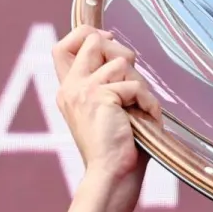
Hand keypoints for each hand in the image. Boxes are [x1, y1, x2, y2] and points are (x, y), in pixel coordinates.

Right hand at [52, 25, 162, 190]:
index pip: (64, 46)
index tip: (108, 40)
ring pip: (122, 62)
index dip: (88, 35)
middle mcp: (71, 87)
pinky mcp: (101, 97)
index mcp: (69, 91)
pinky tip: (147, 120)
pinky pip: (136, 86)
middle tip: (134, 82)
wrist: (111, 176)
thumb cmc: (117, 149)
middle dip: (121, 52)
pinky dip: (148, 103)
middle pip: (93, 40)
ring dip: (140, 86)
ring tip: (141, 110)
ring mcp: (84, 90)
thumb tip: (126, 56)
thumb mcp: (108, 111)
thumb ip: (109, 84)